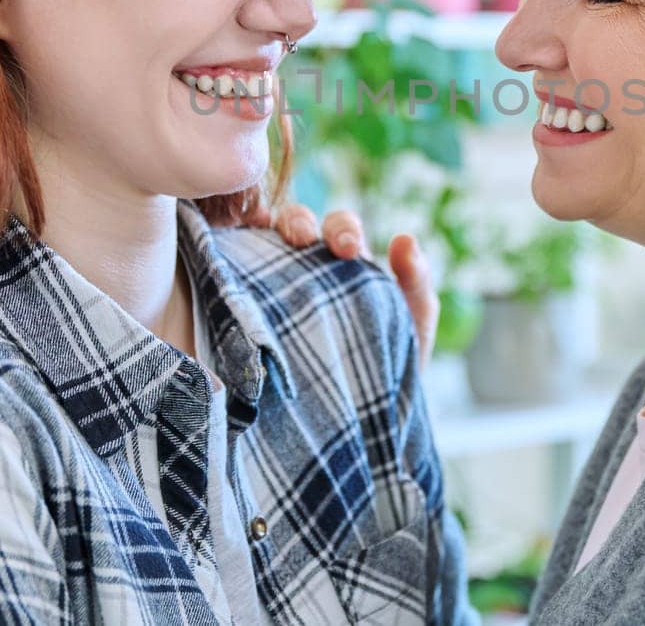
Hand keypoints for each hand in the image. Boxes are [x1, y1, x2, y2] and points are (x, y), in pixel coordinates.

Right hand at [245, 201, 437, 370]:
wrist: (363, 420)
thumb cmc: (389, 368)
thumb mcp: (411, 326)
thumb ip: (415, 283)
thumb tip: (403, 237)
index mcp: (348, 264)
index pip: (339, 228)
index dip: (341, 229)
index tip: (347, 249)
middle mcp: (309, 266)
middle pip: (298, 226)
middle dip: (299, 224)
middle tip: (303, 240)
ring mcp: (276, 286)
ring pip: (263, 242)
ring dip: (263, 233)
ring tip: (262, 237)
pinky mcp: (248, 311)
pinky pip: (234, 269)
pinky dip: (231, 247)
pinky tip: (228, 247)